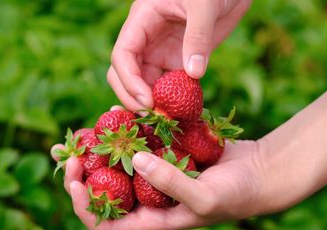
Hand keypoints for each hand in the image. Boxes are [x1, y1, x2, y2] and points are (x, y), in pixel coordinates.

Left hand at [51, 83, 326, 229]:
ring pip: (115, 163)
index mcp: (151, 218)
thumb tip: (135, 161)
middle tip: (67, 151)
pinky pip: (137, 142)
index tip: (75, 181)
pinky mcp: (165, 152)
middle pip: (102, 191)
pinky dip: (126, 130)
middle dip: (81, 173)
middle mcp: (147, 197)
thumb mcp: (204, 197)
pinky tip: (118, 112)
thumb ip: (169, 182)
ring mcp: (155, 173)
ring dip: (99, 149)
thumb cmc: (236, 194)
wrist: (258, 171)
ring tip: (86, 129)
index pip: (105, 224)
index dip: (84, 208)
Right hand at [108, 0, 251, 110]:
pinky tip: (179, 114)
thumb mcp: (203, 4)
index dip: (129, 81)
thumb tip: (194, 73)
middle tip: (152, 117)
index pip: (122, 56)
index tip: (147, 101)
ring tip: (164, 122)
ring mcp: (162, 53)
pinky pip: (170, 86)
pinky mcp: (179, 62)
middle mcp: (147, 41)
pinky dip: (172, 101)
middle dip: (133, 97)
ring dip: (152, 104)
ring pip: (146, 84)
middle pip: (126, 75)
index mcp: (141, 22)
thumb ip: (197, 37)